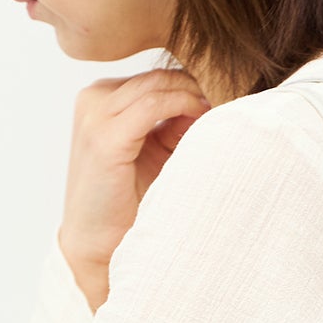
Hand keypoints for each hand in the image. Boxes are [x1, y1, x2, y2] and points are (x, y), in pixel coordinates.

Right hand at [57, 67, 212, 311]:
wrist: (99, 246)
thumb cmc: (129, 202)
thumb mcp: (154, 150)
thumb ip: (175, 121)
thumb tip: (213, 97)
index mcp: (100, 99)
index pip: (154, 76)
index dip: (191, 84)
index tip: (224, 97)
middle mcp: (93, 100)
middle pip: (158, 76)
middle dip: (196, 84)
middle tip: (230, 100)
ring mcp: (94, 116)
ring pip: (158, 84)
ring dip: (194, 94)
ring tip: (220, 111)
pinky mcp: (104, 137)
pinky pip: (154, 103)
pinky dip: (185, 104)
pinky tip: (204, 117)